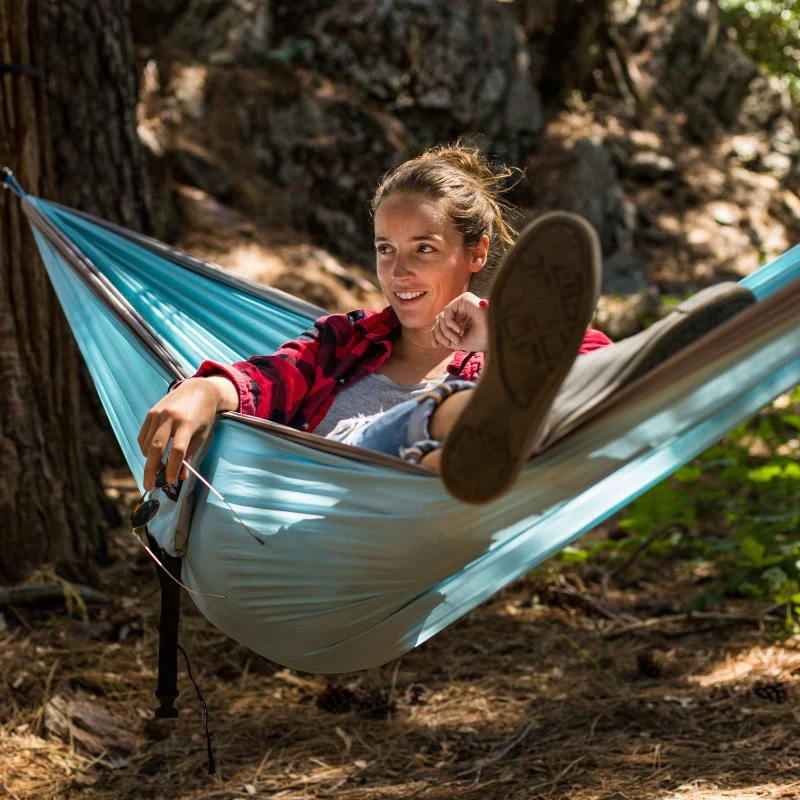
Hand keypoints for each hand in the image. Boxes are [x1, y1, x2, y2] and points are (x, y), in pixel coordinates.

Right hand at [137, 376, 235, 490]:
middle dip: (151, 469)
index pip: (178, 450)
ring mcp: (158, 414)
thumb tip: (180, 478)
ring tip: (156, 471)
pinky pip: (143, 436)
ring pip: (147, 443)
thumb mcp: (202, 436)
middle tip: (148, 486)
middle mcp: (170, 417)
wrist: (198, 390)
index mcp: (187, 423)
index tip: (170, 481)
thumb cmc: (203, 416)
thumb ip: (190, 456)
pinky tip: (151, 456)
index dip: (172, 467)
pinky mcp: (150, 413)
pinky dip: (145, 449)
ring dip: (149, 460)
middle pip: (156, 447)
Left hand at [430, 292, 488, 352]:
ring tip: (456, 339)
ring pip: (442, 316)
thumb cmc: (483, 340)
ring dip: (446, 331)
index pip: (441, 324)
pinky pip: (447, 311)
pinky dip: (449, 323)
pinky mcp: (464, 298)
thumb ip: (447, 338)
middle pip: (439, 320)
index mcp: (461, 320)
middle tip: (449, 344)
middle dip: (440, 334)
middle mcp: (461, 311)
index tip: (435, 345)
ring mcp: (462, 304)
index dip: (435, 334)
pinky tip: (459, 329)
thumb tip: (434, 335)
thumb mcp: (460, 342)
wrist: (496, 335)